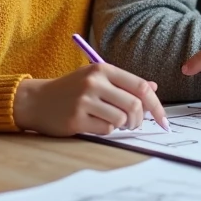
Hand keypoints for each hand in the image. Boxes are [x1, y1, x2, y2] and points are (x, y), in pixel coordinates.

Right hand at [12, 63, 168, 135]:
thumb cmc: (72, 90)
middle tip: (134, 125)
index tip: (164, 120)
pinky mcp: (76, 118)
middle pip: (134, 105)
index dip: (156, 105)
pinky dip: (106, 130)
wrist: (37, 100)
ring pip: (120, 120)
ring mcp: (84, 100)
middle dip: (139, 120)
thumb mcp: (97, 79)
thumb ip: (125, 83)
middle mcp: (94, 82)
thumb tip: (153, 88)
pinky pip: (105, 130)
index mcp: (103, 69)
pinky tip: (94, 124)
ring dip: (121, 126)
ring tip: (111, 122)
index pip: (141, 87)